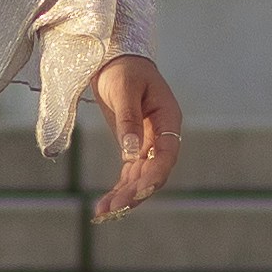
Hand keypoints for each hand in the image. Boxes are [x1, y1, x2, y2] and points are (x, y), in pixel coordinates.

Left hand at [87, 53, 180, 223]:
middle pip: (154, 172)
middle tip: (113, 208)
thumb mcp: (125, 90)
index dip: (155, 175)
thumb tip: (131, 152)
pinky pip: (129, 173)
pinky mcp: (133, 147)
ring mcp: (148, 143)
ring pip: (140, 177)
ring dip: (124, 195)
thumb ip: (129, 120)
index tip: (137, 191)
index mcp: (168, 119)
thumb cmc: (123, 69)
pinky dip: (118, 189)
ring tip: (103, 213)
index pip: (167, 154)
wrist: (114, 59)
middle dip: (134, 192)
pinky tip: (104, 206)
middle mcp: (162, 136)